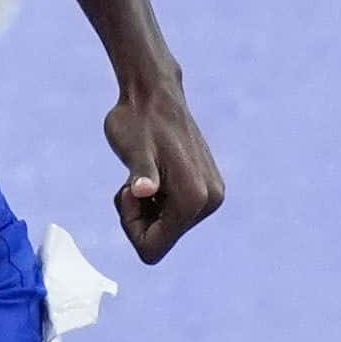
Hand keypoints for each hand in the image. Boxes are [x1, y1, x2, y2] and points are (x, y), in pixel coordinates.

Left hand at [102, 80, 220, 263]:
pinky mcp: (207, 189)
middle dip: (140, 216)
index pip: (152, 248)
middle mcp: (210, 201)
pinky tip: (154, 172)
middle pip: (162, 240)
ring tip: (142, 173)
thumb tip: (144, 189)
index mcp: (194, 199)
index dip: (131, 226)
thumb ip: (140, 172)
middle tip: (132, 181)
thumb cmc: (136, 120)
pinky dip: (157, 200)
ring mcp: (211, 196)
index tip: (129, 191)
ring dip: (147, 208)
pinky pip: (174, 214)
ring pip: (167, 228)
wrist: (153, 93)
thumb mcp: (132, 149)